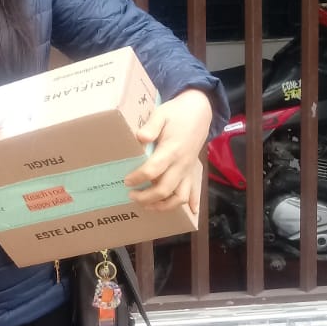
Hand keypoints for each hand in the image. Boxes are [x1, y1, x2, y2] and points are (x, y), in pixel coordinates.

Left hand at [123, 89, 212, 212]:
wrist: (200, 112)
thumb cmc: (177, 113)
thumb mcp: (162, 113)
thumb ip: (151, 125)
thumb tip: (140, 137)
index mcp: (172, 150)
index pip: (153, 170)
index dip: (138, 178)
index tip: (126, 181)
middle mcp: (182, 164)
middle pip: (165, 189)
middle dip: (147, 197)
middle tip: (131, 195)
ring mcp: (188, 170)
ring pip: (180, 197)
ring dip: (164, 205)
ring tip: (148, 205)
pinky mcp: (192, 171)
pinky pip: (194, 192)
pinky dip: (191, 205)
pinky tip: (189, 213)